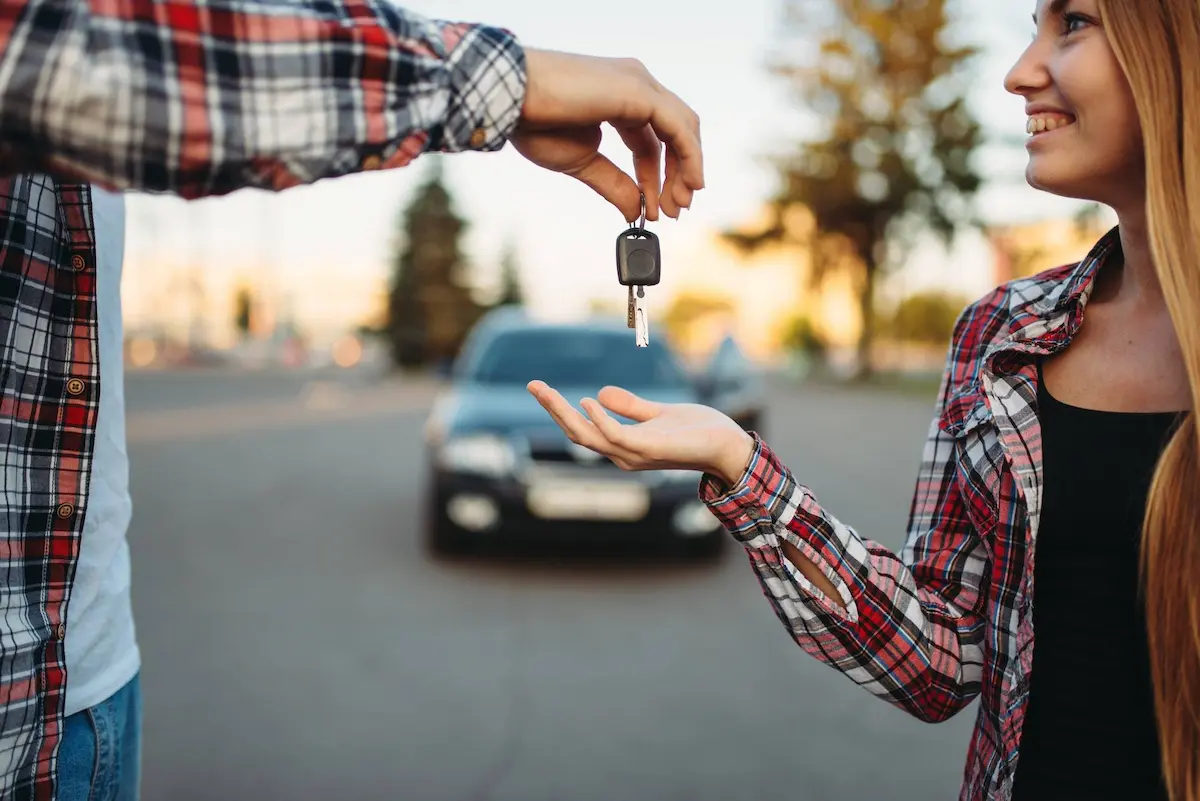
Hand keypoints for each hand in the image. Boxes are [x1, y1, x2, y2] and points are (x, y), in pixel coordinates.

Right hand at [512, 48, 703, 222]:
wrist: (512, 101)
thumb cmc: (535, 124)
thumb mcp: (583, 162)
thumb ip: (614, 185)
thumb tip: (636, 212)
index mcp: (620, 98)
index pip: (653, 140)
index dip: (658, 177)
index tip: (657, 209)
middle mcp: (635, 84)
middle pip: (674, 134)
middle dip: (678, 175)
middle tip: (675, 211)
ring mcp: (638, 83)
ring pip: (683, 128)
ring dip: (687, 169)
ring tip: (680, 204)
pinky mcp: (638, 90)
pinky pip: (678, 126)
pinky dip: (689, 156)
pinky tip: (689, 183)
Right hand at [526, 381, 754, 485]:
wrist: (728, 445)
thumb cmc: (698, 432)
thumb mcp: (658, 413)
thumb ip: (631, 406)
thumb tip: (599, 394)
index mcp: (624, 445)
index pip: (582, 428)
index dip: (559, 409)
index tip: (540, 388)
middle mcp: (623, 454)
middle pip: (577, 432)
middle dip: (552, 409)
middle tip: (532, 384)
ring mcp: (635, 454)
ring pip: (589, 436)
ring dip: (565, 412)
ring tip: (546, 390)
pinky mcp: (650, 449)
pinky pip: (616, 436)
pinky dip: (600, 420)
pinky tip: (587, 400)